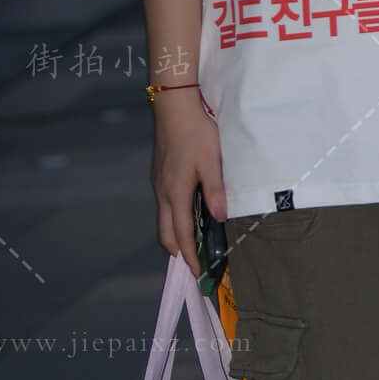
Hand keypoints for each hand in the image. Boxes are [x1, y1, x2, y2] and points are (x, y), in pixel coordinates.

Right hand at [152, 94, 225, 264]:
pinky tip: (190, 214)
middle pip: (166, 234)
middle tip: (195, 263)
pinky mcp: (160, 175)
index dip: (190, 256)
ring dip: (176, 235)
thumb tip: (220, 218)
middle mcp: (163, 192)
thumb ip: (215, 192)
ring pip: (164, 220)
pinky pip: (165, 206)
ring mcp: (159, 184)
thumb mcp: (211, 162)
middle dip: (179, 252)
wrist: (174, 107)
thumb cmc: (196, 133)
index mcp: (176, 193)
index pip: (182, 235)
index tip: (198, 272)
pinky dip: (175, 219)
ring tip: (195, 243)